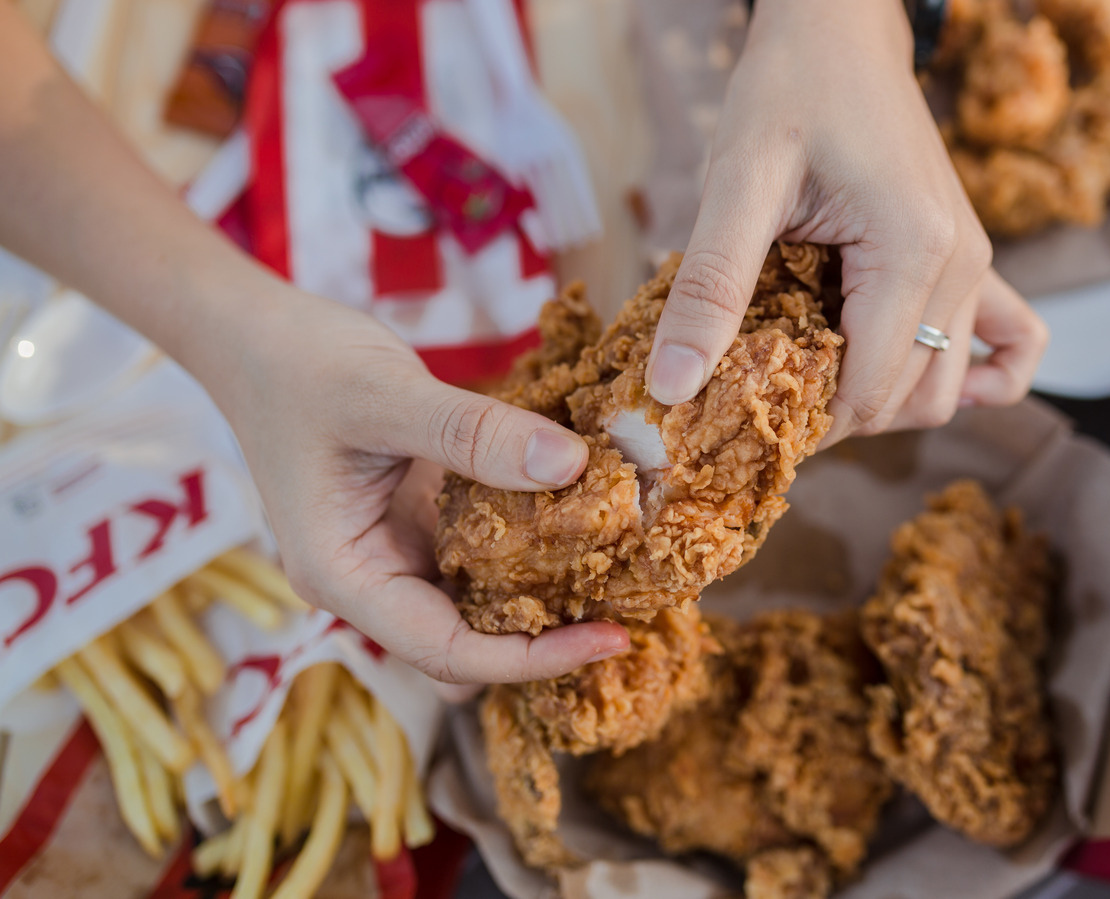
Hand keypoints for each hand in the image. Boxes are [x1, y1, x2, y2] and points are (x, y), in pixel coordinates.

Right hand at [210, 285, 628, 683]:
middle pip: (469, 645)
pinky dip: (533, 549)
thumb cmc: (301, 363)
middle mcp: (370, 582)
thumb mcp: (387, 392)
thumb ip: (474, 433)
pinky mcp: (421, 524)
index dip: (532, 659)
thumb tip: (572, 467)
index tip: (610, 640)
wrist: (259, 333)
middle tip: (632, 610)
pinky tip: (587, 522)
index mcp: (344, 576)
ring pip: (480, 606)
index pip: (448, 651)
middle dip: (547, 640)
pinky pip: (484, 557)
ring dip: (545, 598)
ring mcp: (397, 555)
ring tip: (624, 576)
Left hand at [644, 0, 1046, 443]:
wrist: (841, 26)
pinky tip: (907, 379)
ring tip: (805, 377)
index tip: (738, 420)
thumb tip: (674, 385)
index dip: (799, 423)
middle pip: (906, 402)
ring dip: (879, 403)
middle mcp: (961, 267)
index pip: (867, 392)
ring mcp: (974, 265)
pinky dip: (971, 381)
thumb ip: (710, 286)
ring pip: (943, 390)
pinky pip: (1006, 346)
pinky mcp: (970, 258)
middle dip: (832, 417)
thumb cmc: (790, 88)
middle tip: (759, 397)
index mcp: (914, 251)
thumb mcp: (737, 182)